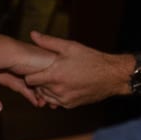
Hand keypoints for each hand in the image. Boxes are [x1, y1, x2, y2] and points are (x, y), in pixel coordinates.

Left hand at [18, 32, 136, 107]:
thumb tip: (32, 34)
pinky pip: (56, 102)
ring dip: (46, 89)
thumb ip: (48, 42)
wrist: (111, 76)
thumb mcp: (70, 47)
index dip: (29, 73)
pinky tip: (63, 85)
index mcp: (55, 75)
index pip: (29, 80)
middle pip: (36, 89)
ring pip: (45, 97)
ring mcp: (64, 100)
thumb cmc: (91, 59)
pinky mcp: (70, 105)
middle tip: (44, 72)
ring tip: (54, 78)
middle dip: (38, 81)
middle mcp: (58, 90)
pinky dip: (56, 95)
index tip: (34, 68)